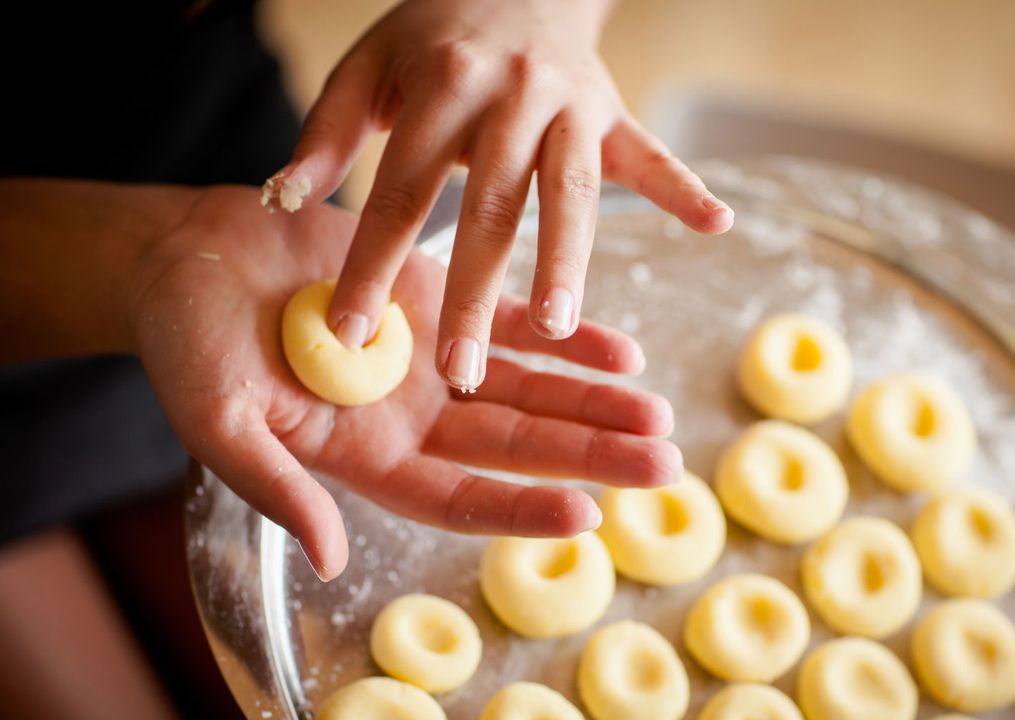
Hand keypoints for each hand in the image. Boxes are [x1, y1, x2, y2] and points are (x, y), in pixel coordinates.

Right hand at [135, 187, 679, 580]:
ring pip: (530, 387)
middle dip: (590, 455)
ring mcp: (431, 358)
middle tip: (666, 466)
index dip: (521, 508)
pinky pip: (512, 320)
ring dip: (594, 399)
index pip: (459, 497)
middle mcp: (413, 417)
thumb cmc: (185, 344)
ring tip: (658, 413)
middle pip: (517, 446)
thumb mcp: (219, 420)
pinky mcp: (438, 297)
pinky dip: (564, 334)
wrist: (189, 255)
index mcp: (366, 458)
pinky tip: (621, 349)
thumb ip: (276, 486)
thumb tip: (329, 559)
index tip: (587, 514)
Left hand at [263, 0, 732, 391]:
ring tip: (561, 329)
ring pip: (571, 193)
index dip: (374, 263)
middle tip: (457, 372)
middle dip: (475, 293)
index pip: (402, 190)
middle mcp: (511, 96)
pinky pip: (653, 156)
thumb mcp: (367, 69)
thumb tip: (285, 199)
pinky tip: (717, 225)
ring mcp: (572, 106)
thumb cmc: (431, 39)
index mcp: (442, 87)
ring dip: (571, 259)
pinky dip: (685, 189)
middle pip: (491, 207)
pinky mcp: (616, 115)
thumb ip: (326, 133)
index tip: (350, 333)